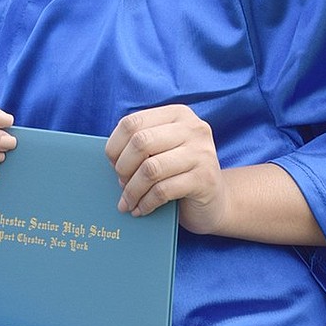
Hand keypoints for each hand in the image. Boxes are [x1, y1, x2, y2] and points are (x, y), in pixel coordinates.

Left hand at [105, 105, 227, 233]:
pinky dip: (146, 203)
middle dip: (123, 167)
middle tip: (121, 183)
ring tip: (128, 201)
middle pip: (141, 142)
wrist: (215, 202)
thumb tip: (110, 157)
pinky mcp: (204, 179)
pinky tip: (141, 210)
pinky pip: (163, 190)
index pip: (133, 122)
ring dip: (132, 190)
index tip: (112, 164)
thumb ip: (142, 145)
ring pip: (151, 169)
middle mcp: (193, 128)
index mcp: (178, 115)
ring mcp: (202, 153)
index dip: (115, 145)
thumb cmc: (179, 174)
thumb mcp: (162, 151)